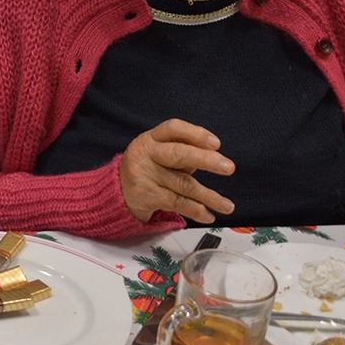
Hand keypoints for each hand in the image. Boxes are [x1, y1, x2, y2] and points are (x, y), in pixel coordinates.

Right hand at [119, 119, 235, 223]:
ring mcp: (144, 174)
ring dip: (209, 196)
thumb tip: (215, 156)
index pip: (173, 128)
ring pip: (183, 184)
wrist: (116, 191)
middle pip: (178, 154)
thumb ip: (184, 151)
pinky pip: (177, 202)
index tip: (216, 143)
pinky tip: (208, 215)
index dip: (195, 134)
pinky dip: (196, 210)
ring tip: (228, 206)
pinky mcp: (146, 195)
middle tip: (229, 167)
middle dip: (206, 160)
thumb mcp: (159, 153)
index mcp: (151, 138)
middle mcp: (146, 153)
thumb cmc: (148, 168)